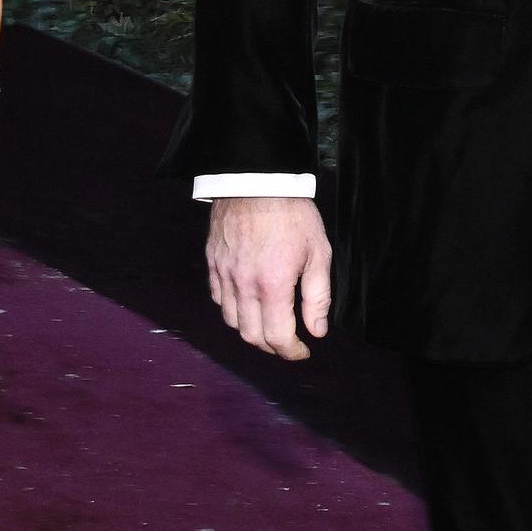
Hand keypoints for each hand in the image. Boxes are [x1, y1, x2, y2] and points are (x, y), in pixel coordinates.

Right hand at [206, 196, 330, 360]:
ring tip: (267, 325)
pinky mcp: (213, 261)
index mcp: (272, 284)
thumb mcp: (318, 252)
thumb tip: (316, 330)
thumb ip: (318, 296)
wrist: (258, 178)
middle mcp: (244, 284)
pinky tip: (245, 302)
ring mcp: (224, 273)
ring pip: (231, 320)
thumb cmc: (292, 213)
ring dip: (250, 330)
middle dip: (271, 347)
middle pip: (251, 336)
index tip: (302, 351)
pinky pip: (217, 297)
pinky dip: (231, 308)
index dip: (291, 352)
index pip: (277, 337)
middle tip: (286, 343)